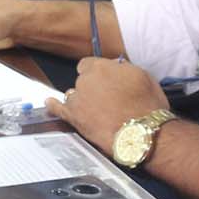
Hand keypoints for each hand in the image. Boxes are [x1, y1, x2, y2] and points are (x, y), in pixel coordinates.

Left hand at [48, 56, 170, 153]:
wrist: (142, 134)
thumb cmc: (148, 106)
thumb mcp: (144, 77)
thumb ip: (124, 69)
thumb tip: (116, 66)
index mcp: (102, 67)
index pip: (89, 64)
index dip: (97, 73)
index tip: (103, 79)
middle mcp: (86, 81)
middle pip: (82, 80)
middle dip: (92, 87)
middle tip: (107, 99)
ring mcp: (77, 99)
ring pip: (73, 95)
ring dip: (81, 100)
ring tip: (95, 110)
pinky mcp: (74, 118)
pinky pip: (57, 109)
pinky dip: (53, 106)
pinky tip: (50, 103)